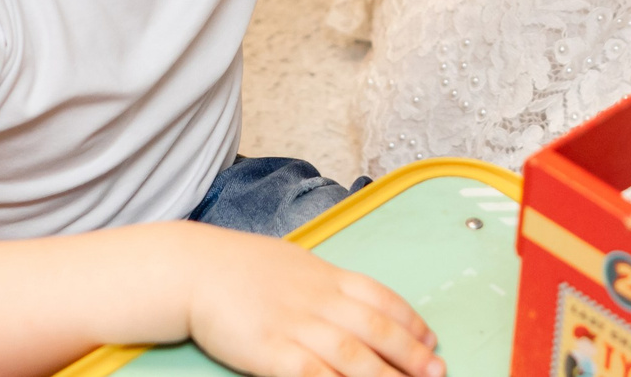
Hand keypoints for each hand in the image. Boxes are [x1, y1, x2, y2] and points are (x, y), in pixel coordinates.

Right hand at [187, 230, 442, 376]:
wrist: (193, 269)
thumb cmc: (239, 267)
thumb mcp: (292, 264)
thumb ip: (323, 283)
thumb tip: (352, 298)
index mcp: (326, 275)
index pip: (382, 297)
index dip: (410, 321)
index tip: (431, 340)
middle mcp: (319, 299)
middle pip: (377, 328)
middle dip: (411, 354)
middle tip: (437, 372)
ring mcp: (297, 325)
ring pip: (354, 355)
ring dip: (386, 376)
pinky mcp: (272, 351)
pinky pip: (313, 374)